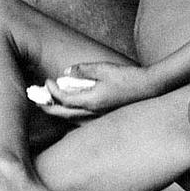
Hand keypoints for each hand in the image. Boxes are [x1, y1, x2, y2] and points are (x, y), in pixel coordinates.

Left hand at [35, 62, 157, 118]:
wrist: (151, 88)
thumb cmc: (129, 77)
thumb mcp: (105, 68)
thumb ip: (84, 69)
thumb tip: (66, 72)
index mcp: (91, 101)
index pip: (63, 100)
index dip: (52, 91)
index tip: (47, 81)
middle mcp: (93, 113)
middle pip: (63, 114)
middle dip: (48, 107)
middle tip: (38, 99)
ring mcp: (99, 118)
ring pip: (71, 120)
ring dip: (59, 112)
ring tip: (51, 104)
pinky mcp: (105, 118)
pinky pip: (82, 122)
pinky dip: (71, 117)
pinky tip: (71, 111)